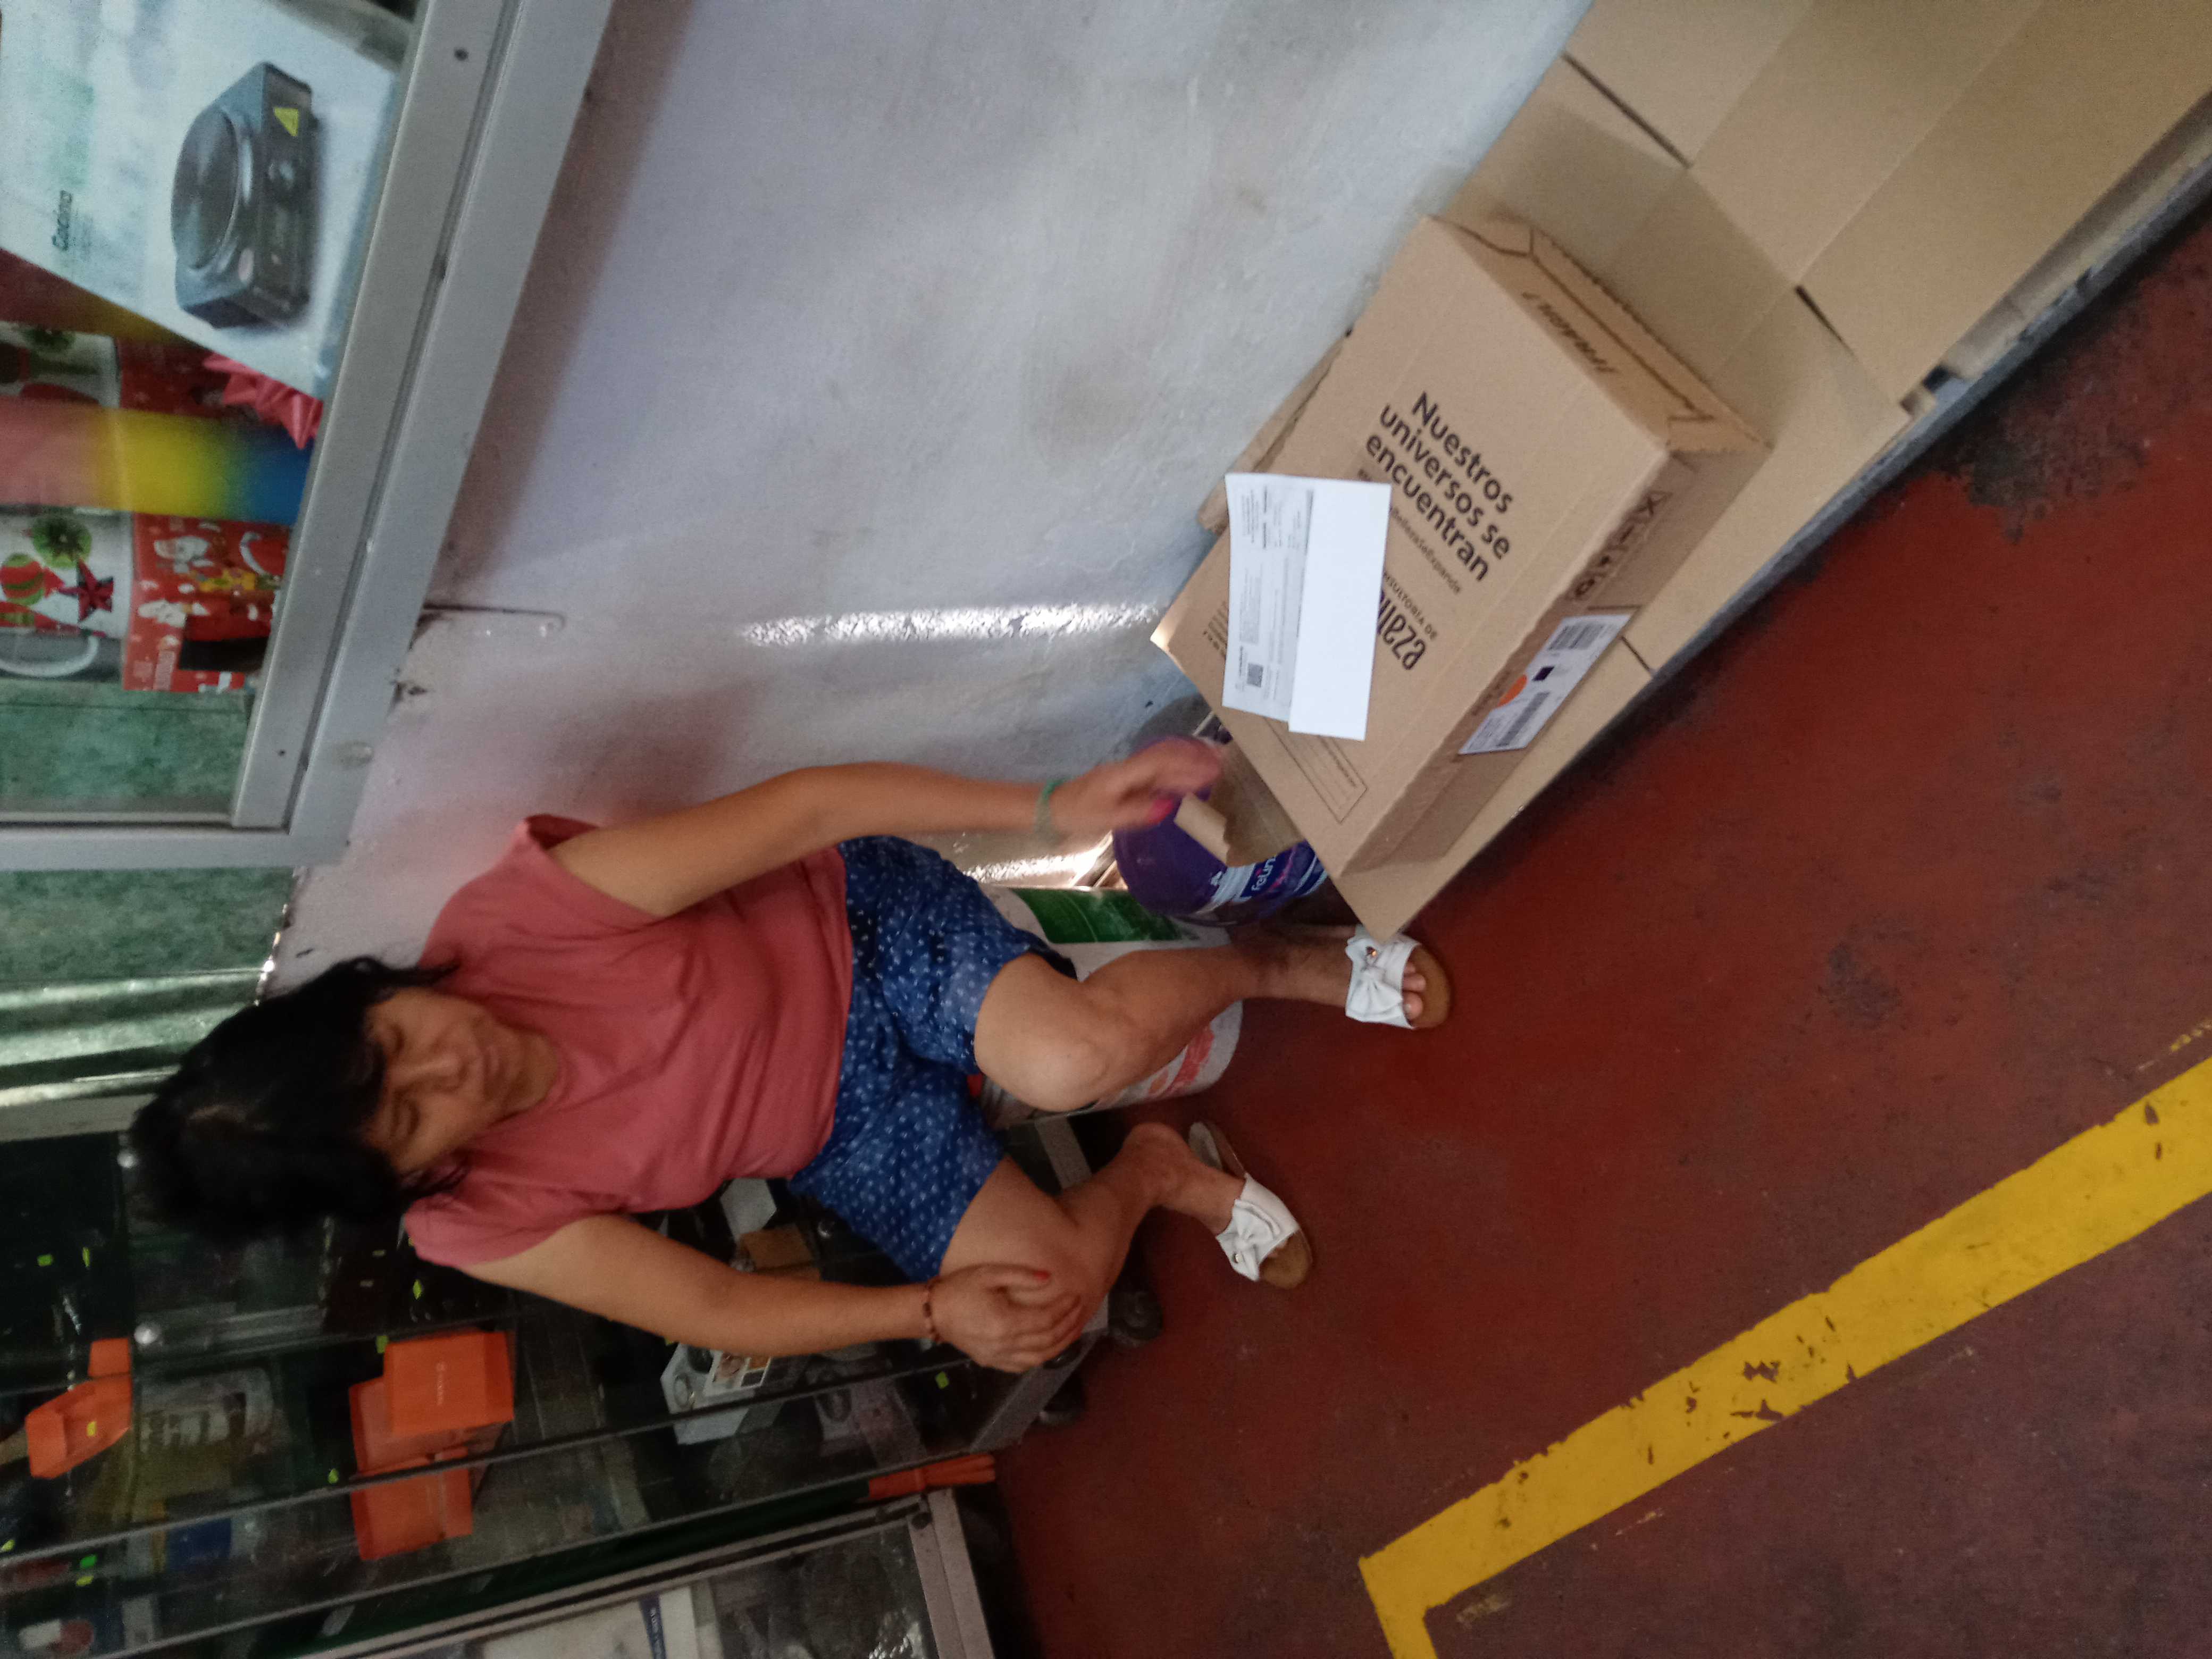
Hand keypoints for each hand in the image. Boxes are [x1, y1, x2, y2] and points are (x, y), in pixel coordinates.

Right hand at [928, 1265, 1088, 1371]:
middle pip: (1047, 1340)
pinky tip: (1050, 1347)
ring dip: (1060, 1345)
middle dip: (1068, 1325)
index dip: (1064, 1309)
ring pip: (1039, 1358)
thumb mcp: (989, 1274)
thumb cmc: (960, 1288)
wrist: (934, 1313)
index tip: (1077, 1296)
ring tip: (1073, 1329)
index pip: (1045, 1319)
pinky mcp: (993, 1362)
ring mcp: (998, 1357)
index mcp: (1005, 1322)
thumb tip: (1049, 1278)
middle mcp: (1005, 1345)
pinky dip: (1041, 1358)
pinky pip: (1023, 1366)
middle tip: (1081, 1310)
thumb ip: (1020, 1276)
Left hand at [1048, 739, 1224, 836]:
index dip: (1189, 764)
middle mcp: (1129, 768)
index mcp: (1124, 773)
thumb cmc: (1077, 814)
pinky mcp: (1127, 780)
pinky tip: (1189, 779)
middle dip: (1195, 759)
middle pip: (1166, 757)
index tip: (1212, 768)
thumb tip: (1169, 806)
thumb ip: (1138, 811)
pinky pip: (1156, 772)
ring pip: (1163, 762)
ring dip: (1188, 763)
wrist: (1052, 808)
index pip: (1162, 762)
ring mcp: (1128, 772)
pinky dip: (1176, 772)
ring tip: (1214, 765)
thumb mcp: (1106, 817)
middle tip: (1223, 763)